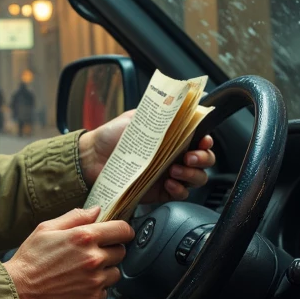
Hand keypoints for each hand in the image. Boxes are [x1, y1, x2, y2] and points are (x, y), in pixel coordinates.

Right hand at [2, 206, 134, 298]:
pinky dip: (96, 288)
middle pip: (121, 251)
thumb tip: (96, 211)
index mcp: (84, 237)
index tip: (119, 233)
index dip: (123, 230)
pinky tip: (78, 285)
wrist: (19, 291)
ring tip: (83, 271)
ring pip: (115, 273)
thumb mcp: (46, 229)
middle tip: (92, 253)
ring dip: (105, 271)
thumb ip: (75, 216)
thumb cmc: (30, 259)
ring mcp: (95, 281)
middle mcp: (94, 259)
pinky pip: (105, 291)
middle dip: (110, 250)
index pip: (122, 230)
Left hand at [78, 112, 214, 204]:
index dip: (207, 140)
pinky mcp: (161, 191)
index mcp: (174, 136)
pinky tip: (168, 182)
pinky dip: (179, 189)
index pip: (200, 138)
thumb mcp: (139, 117)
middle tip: (190, 157)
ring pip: (197, 178)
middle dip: (203, 159)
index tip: (203, 140)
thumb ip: (161, 113)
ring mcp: (170, 174)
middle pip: (205, 160)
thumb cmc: (113, 135)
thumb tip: (180, 104)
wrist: (93, 157)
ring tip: (174, 170)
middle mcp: (176, 155)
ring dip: (191, 174)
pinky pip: (180, 194)